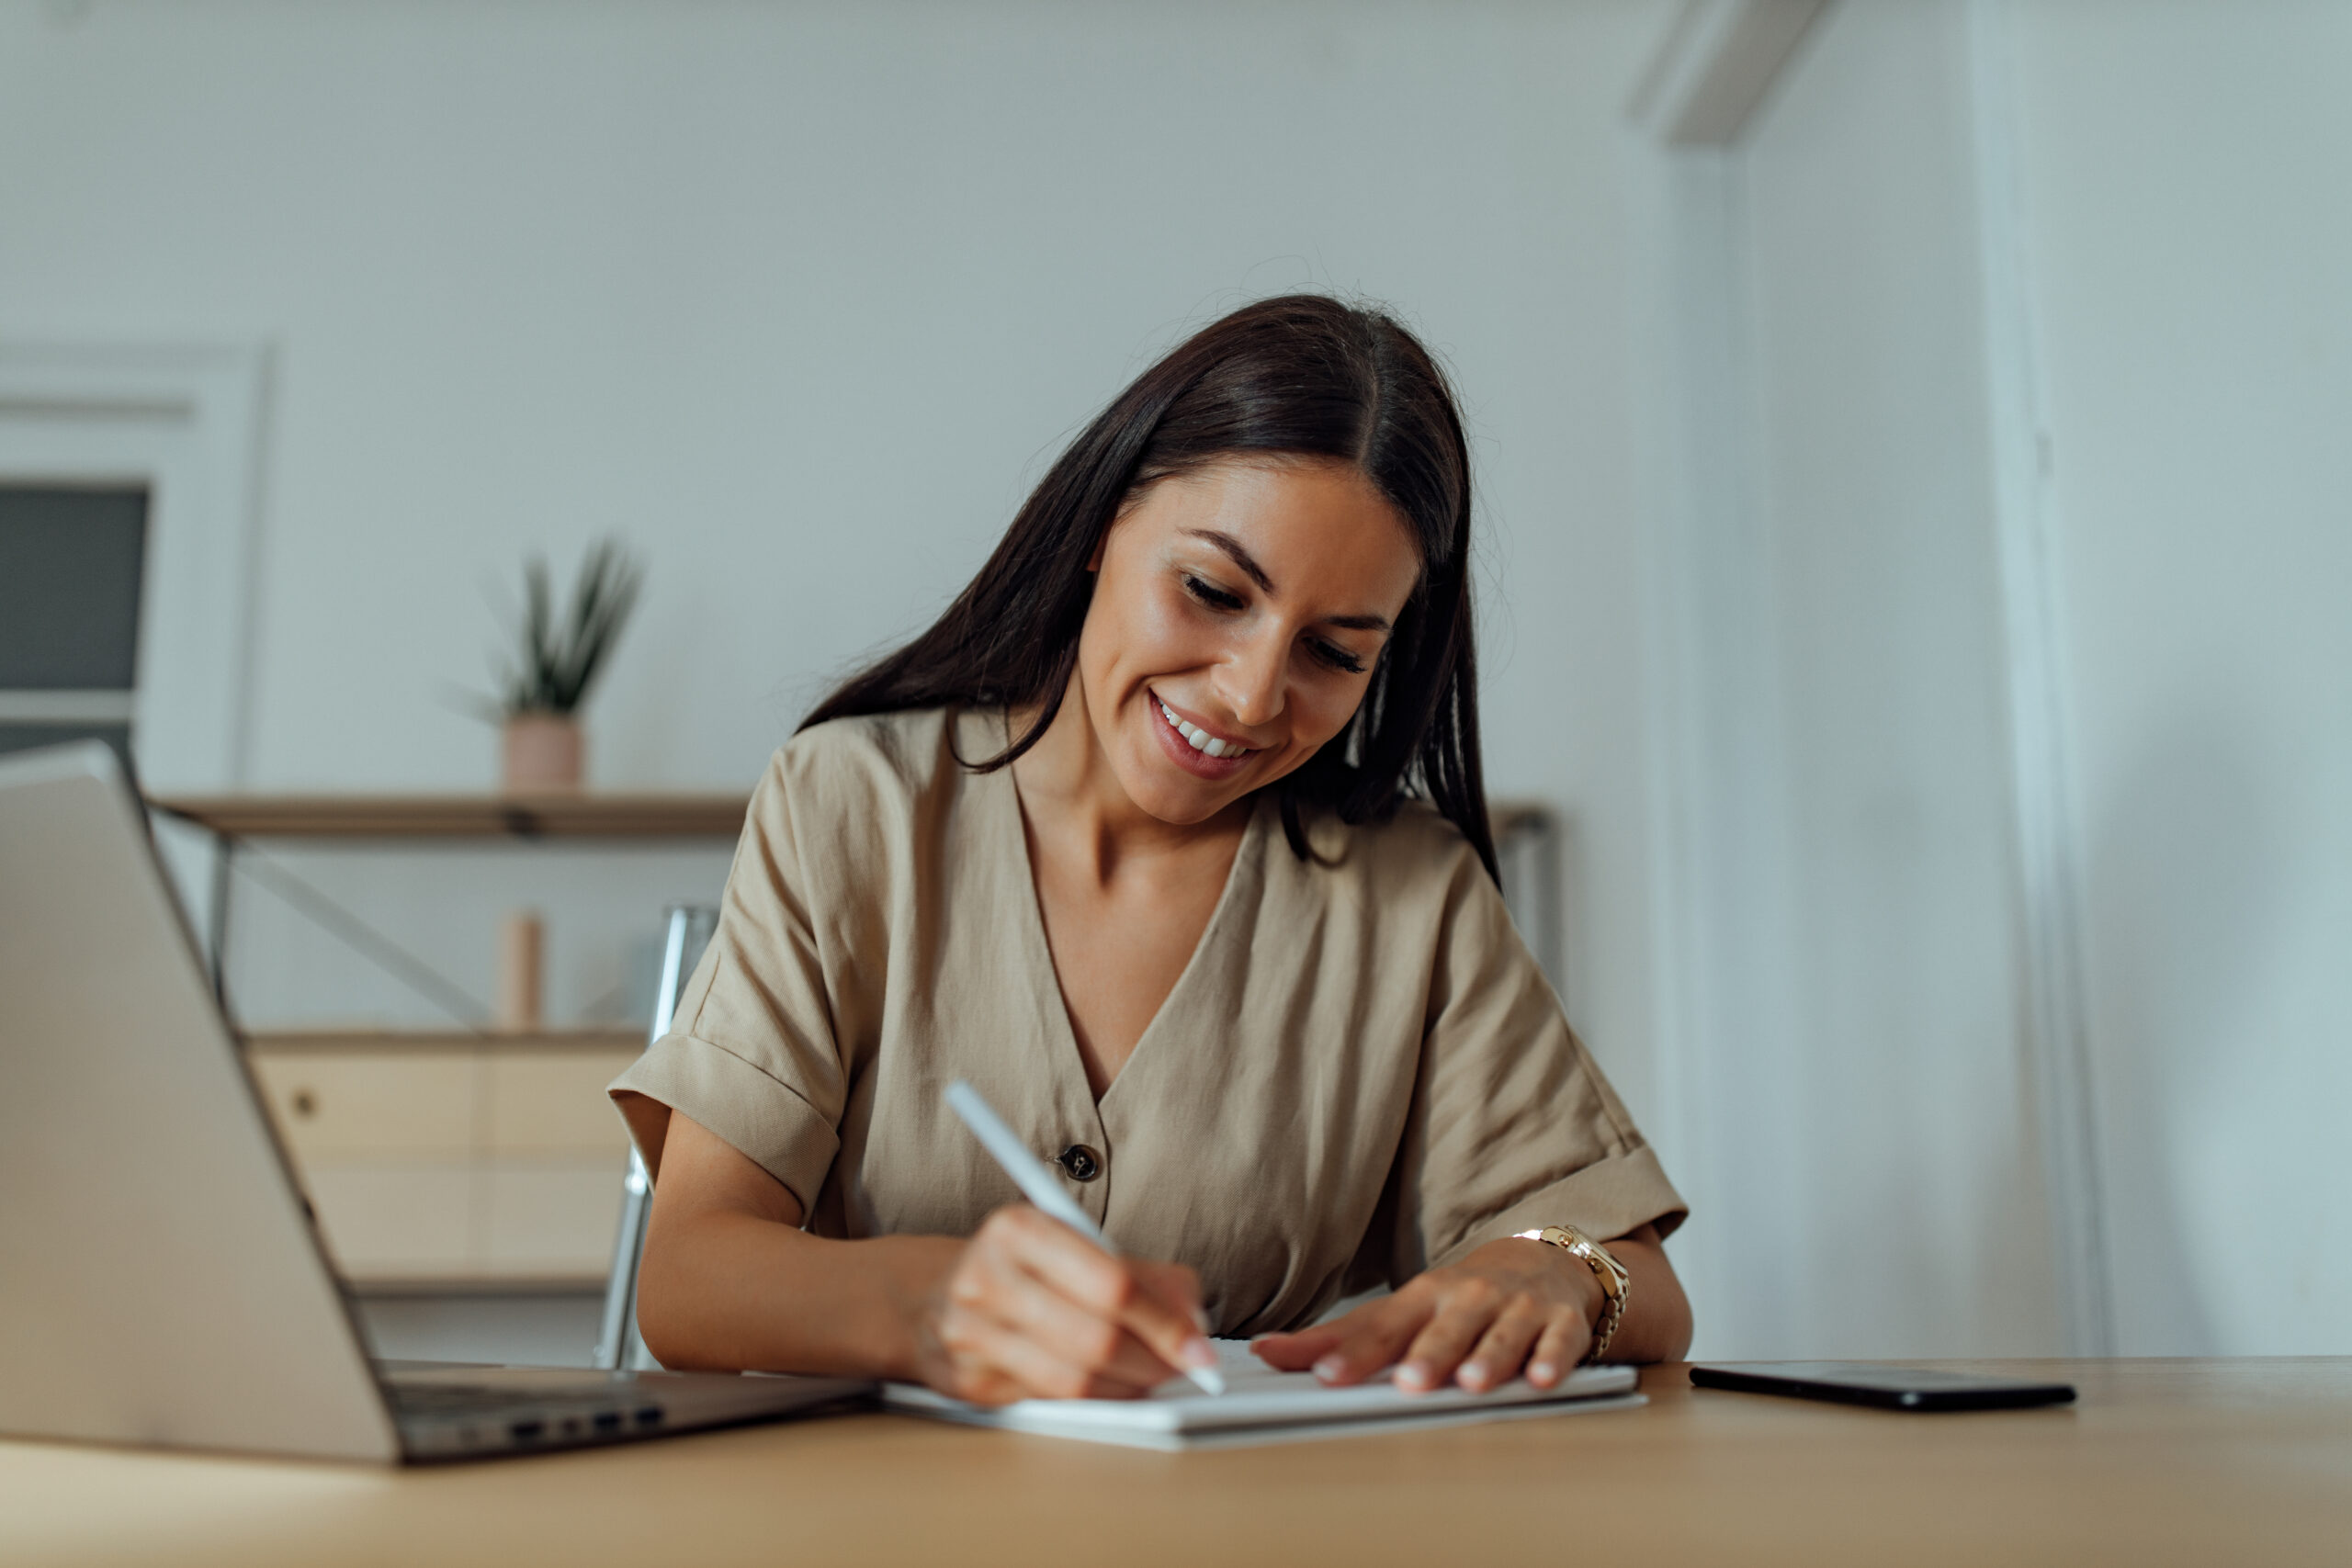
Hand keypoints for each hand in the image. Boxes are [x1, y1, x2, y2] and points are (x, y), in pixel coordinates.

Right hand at [911, 1204, 1218, 1404]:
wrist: (941, 1292)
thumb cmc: (1026, 1269)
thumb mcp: (1080, 1248)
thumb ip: (1145, 1277)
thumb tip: (1195, 1323)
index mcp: (1019, 1228)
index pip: (1111, 1283)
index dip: (1165, 1323)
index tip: (1199, 1349)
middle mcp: (985, 1276)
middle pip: (1093, 1338)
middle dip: (1153, 1362)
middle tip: (1183, 1369)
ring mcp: (968, 1332)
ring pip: (1071, 1380)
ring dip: (1127, 1386)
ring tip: (1149, 1377)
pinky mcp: (964, 1379)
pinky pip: (1046, 1401)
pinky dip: (1092, 1399)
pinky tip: (1108, 1385)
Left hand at [1252, 1236, 1602, 1393]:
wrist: (1541, 1265)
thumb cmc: (1457, 1301)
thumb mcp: (1401, 1313)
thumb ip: (1339, 1339)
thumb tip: (1264, 1352)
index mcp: (1423, 1299)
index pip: (1383, 1328)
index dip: (1354, 1353)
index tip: (1326, 1375)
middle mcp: (1468, 1300)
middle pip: (1445, 1329)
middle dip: (1427, 1354)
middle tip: (1409, 1382)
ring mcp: (1516, 1309)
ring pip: (1501, 1335)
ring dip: (1487, 1357)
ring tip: (1470, 1382)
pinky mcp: (1560, 1323)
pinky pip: (1558, 1341)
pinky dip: (1551, 1359)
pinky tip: (1541, 1378)